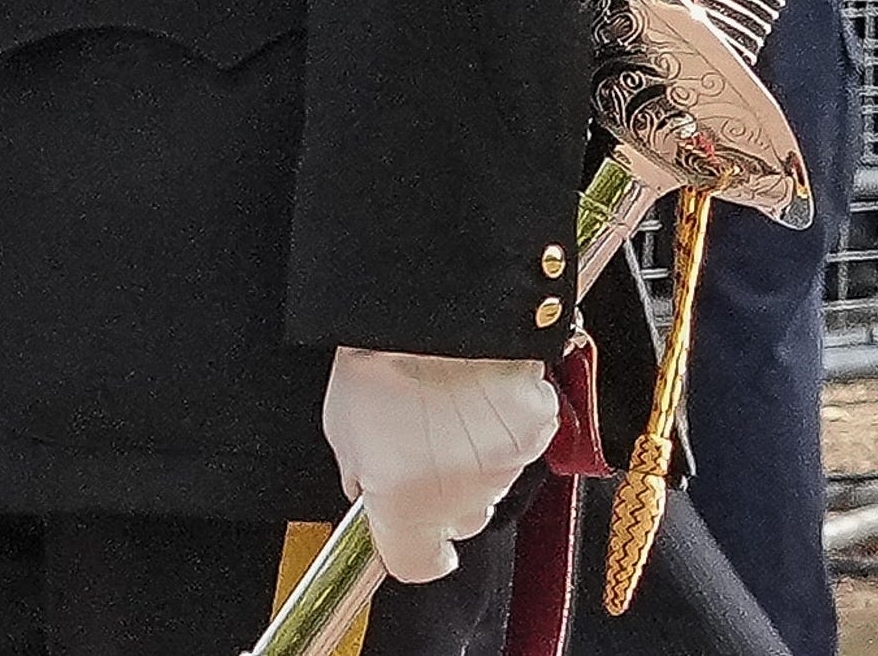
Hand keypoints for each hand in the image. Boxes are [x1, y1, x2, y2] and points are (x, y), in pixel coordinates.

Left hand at [322, 348, 557, 585]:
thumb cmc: (386, 362)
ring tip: (441, 406)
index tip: (395, 533)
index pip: (413, 565)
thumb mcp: (340, 426)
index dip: (404, 548)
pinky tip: (474, 393)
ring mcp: (505, 470)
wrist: (442, 313)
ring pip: (486, 483)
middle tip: (413, 443)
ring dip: (467, 457)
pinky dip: (499, 427)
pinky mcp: (537, 436)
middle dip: (437, 494)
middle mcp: (462, 501)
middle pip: (455, 521)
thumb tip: (366, 488)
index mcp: (408, 509)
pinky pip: (516, 446)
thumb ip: (360, 475)